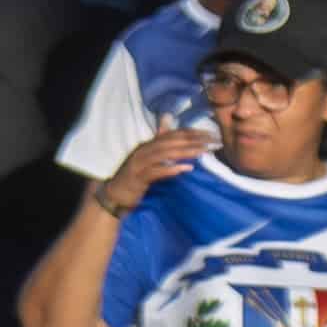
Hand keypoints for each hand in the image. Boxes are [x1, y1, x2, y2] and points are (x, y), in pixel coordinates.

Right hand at [94, 127, 213, 215]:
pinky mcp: (138, 178)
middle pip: (172, 141)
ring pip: (165, 153)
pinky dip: (172, 169)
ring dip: (186, 151)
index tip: (211, 134)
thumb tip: (170, 131)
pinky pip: (157, 171)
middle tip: (214, 141)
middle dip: (194, 140)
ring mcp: (140, 163)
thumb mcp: (147, 160)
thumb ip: (160, 147)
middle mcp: (143, 150)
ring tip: (204, 151)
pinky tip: (187, 169)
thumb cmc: (133, 179)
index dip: (192, 132)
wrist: (113, 195)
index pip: (173, 134)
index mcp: (147, 145)